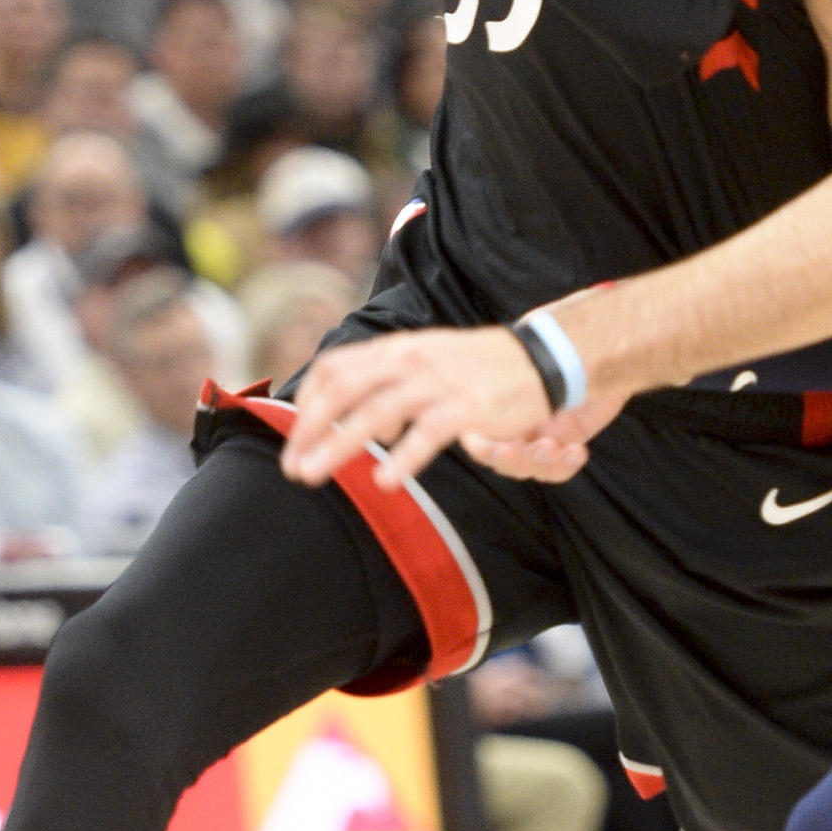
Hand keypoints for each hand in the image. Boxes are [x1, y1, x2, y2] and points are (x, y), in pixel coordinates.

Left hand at [281, 326, 557, 486]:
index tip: (294, 437)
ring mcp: (438, 381)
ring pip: (374, 412)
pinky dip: (402, 458)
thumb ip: (389, 384)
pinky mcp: (467, 406)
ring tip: (315, 475)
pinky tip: (384, 482)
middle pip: (343, 390)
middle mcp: (410, 360)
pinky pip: (427, 434)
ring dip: (338, 446)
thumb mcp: (426, 362)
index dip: (307, 403)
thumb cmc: (476, 366)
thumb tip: (363, 423)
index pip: (334, 368)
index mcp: (396, 348)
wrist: (538, 359)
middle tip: (293, 466)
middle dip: (310, 429)